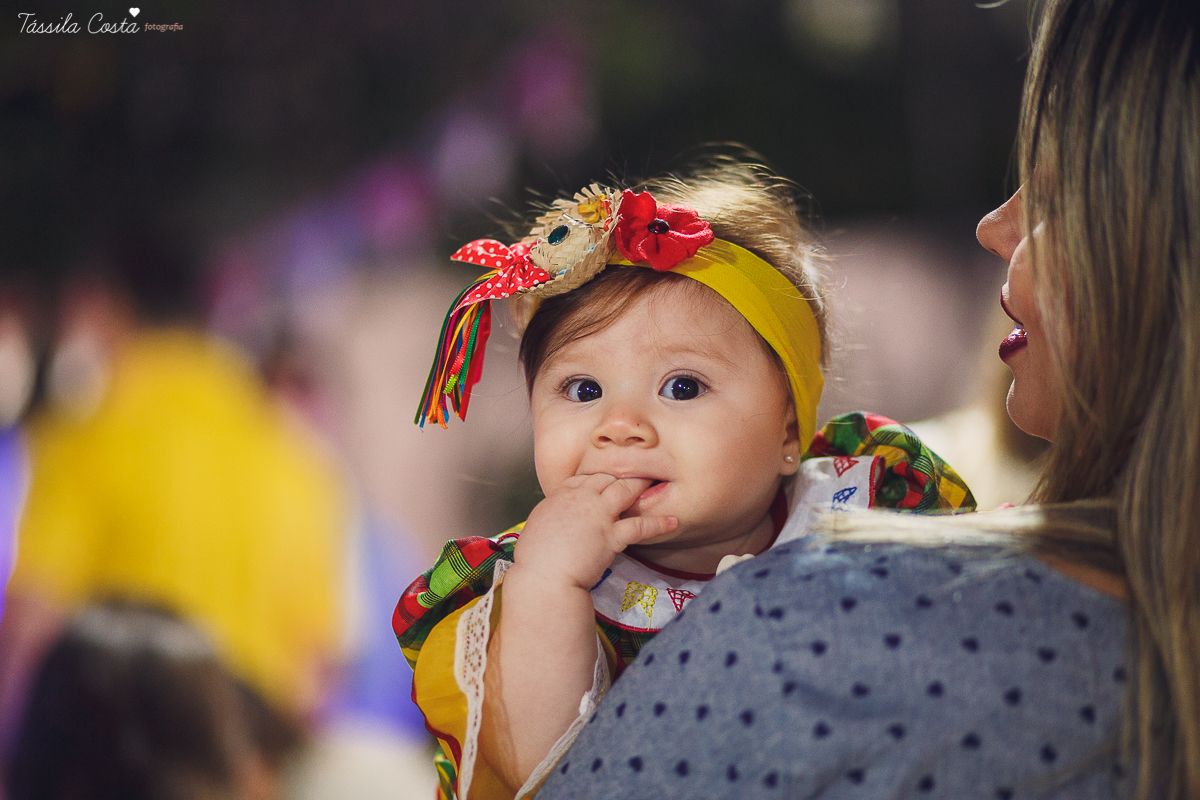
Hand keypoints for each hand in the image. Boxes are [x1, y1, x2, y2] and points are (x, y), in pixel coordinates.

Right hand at [512, 474, 677, 590]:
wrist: (542, 577)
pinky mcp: (611, 535)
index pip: (584, 478)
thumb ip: (552, 519)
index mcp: (559, 497)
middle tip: (636, 473)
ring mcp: (598, 514)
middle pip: (606, 477)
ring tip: (656, 480)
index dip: (598, 479)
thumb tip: (557, 523)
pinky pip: (640, 525)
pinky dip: (658, 523)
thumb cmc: (534, 560)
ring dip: (641, 484)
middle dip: (622, 475)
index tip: (606, 482)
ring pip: (625, 490)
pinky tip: (672, 521)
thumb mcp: (536, 528)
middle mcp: (580, 499)